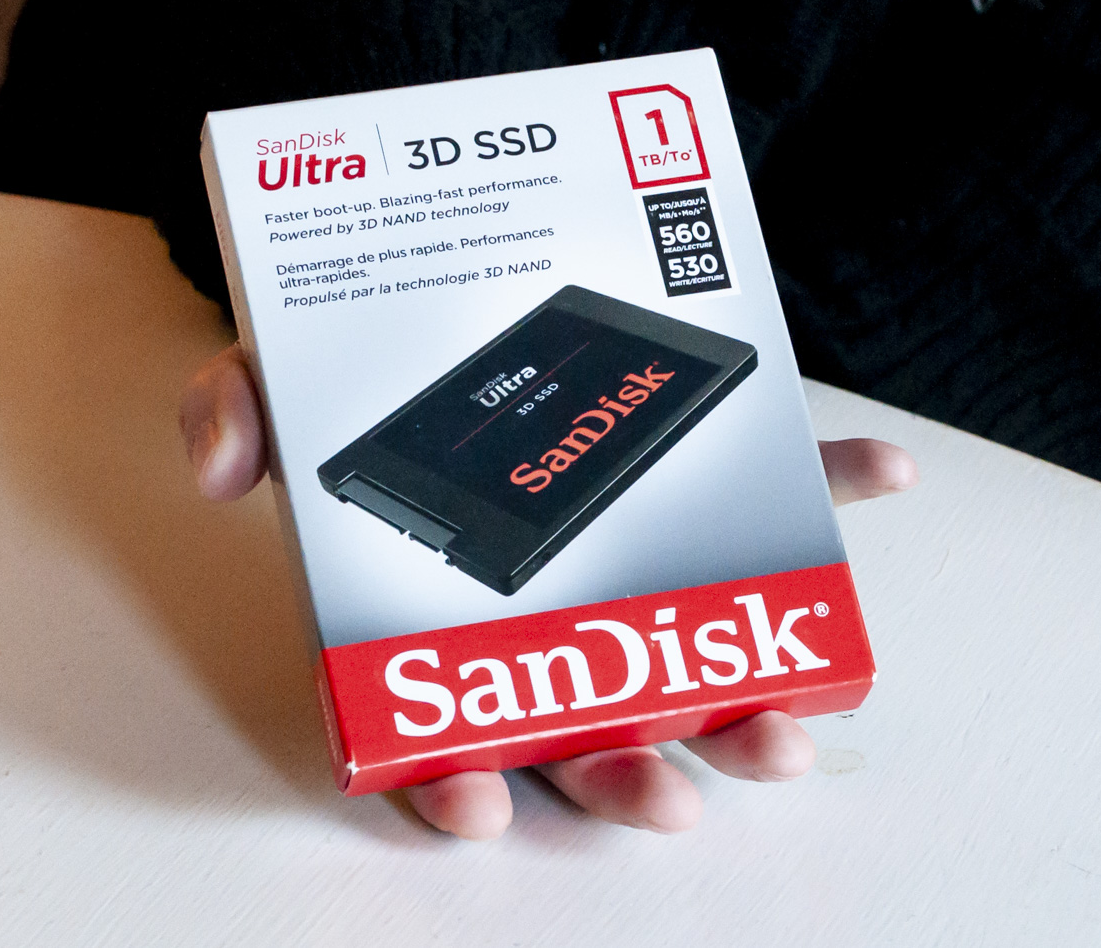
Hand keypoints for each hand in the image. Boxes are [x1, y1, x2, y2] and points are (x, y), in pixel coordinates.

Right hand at [181, 345, 916, 838]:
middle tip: (663, 799)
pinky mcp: (697, 483)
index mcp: (438, 613)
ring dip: (744, 706)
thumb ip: (234, 414)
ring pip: (690, 661)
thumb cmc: (358, 376)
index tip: (478, 803)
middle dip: (626, 777)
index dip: (454, 777)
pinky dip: (831, 487)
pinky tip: (881, 473)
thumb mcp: (276, 380)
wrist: (439, 296)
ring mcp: (629, 557)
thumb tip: (219, 466)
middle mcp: (543, 608)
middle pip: (583, 727)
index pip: (441, 722)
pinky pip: (772, 497)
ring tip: (780, 736)